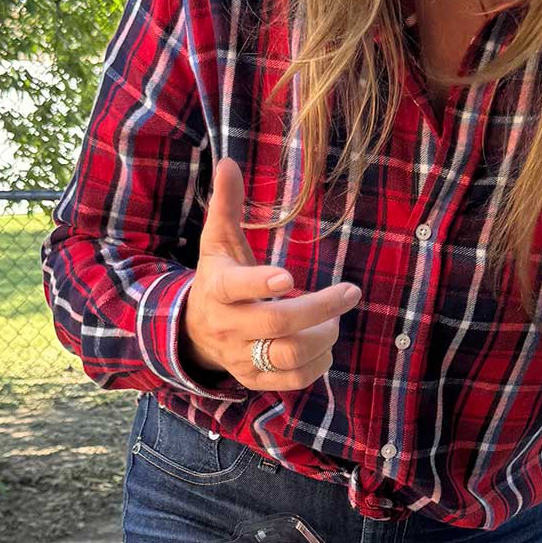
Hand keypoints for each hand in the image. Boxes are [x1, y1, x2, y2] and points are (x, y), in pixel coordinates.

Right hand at [182, 158, 360, 390]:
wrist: (192, 333)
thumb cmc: (216, 278)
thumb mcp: (217, 242)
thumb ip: (226, 205)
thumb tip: (227, 162)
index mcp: (217, 289)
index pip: (235, 287)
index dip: (261, 282)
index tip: (291, 275)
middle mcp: (227, 326)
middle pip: (276, 323)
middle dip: (320, 308)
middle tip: (349, 293)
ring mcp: (240, 356)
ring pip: (288, 355)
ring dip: (322, 338)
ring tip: (335, 320)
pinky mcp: (253, 379)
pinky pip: (291, 381)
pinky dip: (316, 365)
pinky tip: (325, 345)